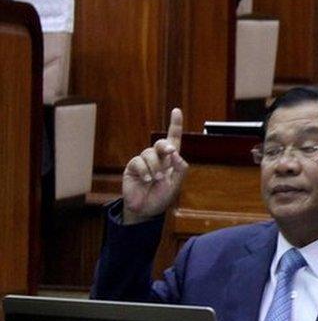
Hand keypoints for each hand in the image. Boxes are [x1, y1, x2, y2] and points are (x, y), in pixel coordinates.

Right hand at [122, 108, 187, 224]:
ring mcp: (144, 162)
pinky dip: (144, 171)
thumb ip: (180, 168)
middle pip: (161, 144)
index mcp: (170, 159)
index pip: (173, 139)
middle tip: (171, 153)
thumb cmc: (162, 196)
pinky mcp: (133, 167)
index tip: (176, 110)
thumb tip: (176, 153)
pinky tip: (146, 180)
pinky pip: (138, 162)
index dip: (175, 125)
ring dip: (156, 167)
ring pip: (150, 154)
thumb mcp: (177, 183)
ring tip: (157, 179)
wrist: (147, 210)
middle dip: (166, 146)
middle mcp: (157, 157)